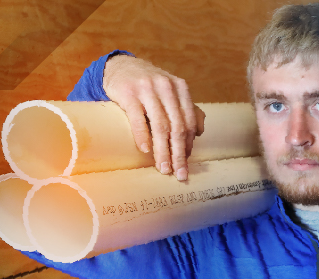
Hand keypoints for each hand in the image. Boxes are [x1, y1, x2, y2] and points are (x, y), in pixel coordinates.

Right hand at [101, 54, 204, 180]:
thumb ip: (186, 108)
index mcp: (180, 88)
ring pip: (160, 125)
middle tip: (179, 173)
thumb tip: (199, 132)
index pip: (188, 122)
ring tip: (163, 168)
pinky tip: (145, 150)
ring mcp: (147, 89)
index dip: (189, 145)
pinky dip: (143, 136)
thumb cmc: (147, 85)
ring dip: (163, 150)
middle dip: (179, 153)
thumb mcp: (170, 91)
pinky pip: (138, 118)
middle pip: (177, 127)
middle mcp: (166, 87)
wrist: (119, 66)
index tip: (186, 163)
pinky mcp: (128, 93)